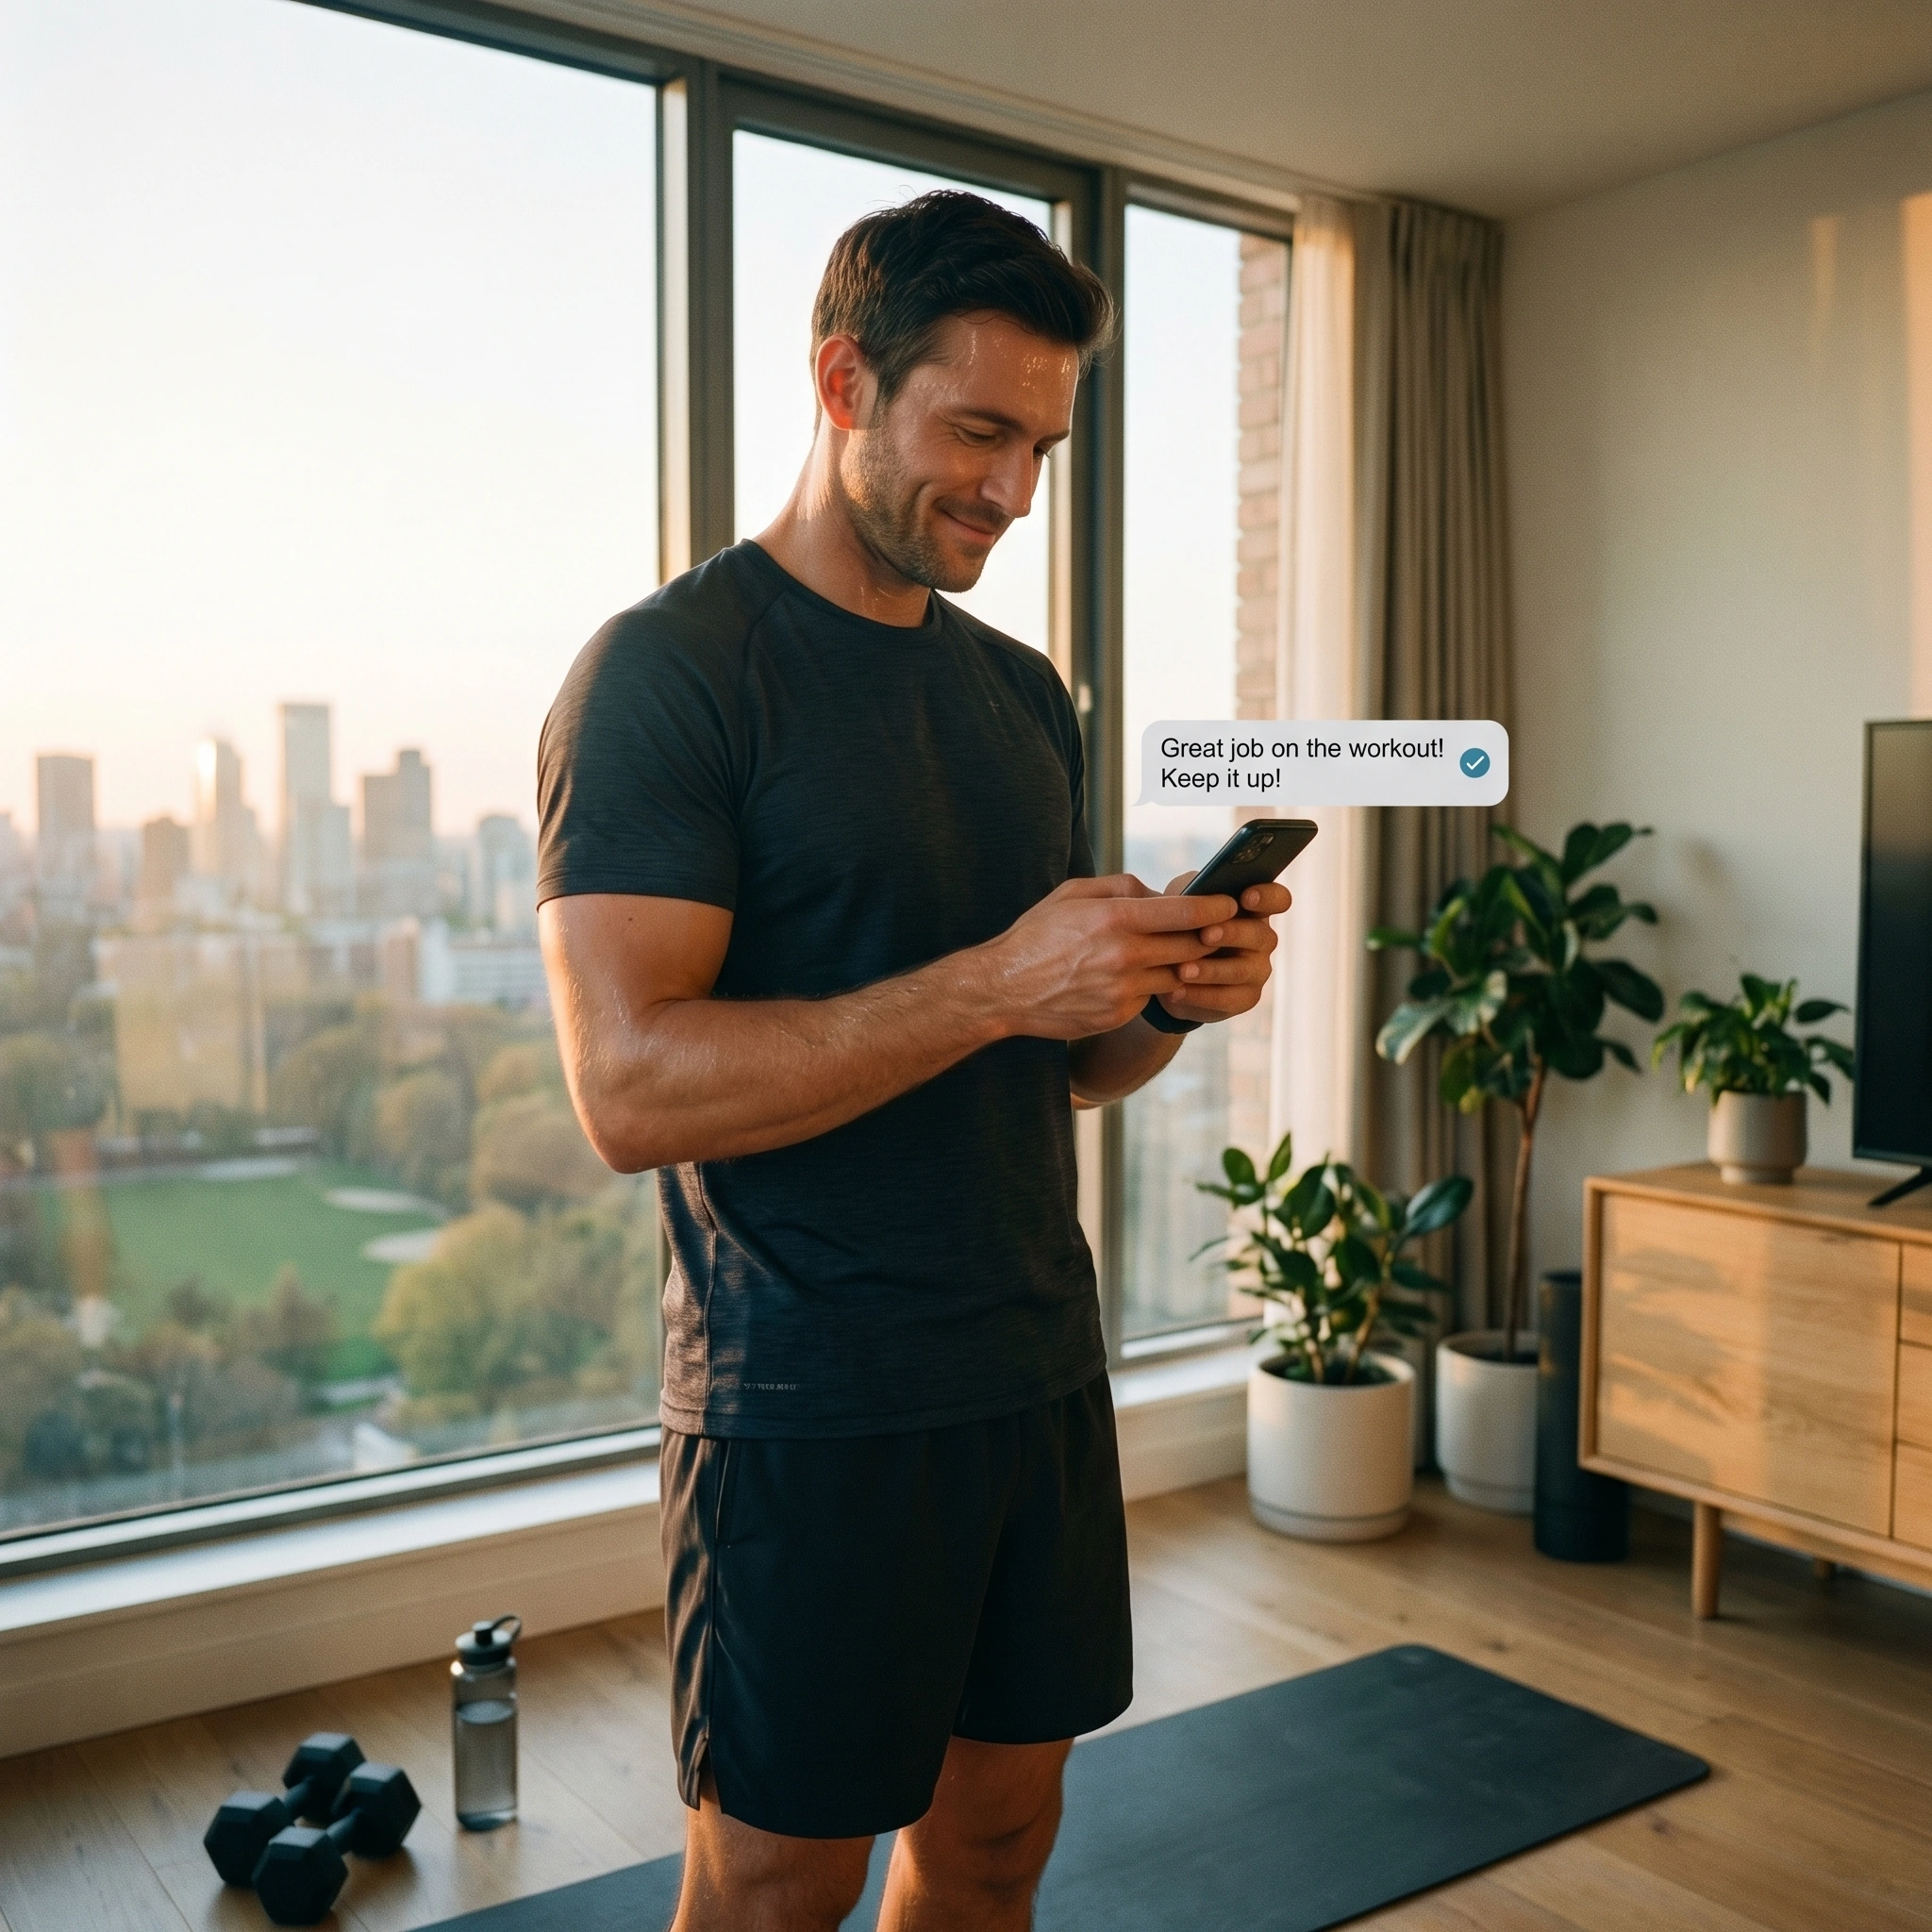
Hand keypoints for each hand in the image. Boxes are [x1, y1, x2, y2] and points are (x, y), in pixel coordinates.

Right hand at [979, 874, 1238, 1040]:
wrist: (1004, 990)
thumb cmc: (1038, 935)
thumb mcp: (1074, 893)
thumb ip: (1123, 888)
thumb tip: (1162, 894)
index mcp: (1115, 918)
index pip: (1186, 913)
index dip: (1217, 907)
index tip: (1231, 902)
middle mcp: (1124, 955)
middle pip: (1192, 946)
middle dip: (1208, 937)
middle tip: (1220, 928)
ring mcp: (1123, 990)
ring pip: (1178, 975)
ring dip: (1183, 964)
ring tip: (1178, 952)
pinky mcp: (1118, 1015)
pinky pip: (1151, 997)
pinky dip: (1150, 986)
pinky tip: (1135, 977)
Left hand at [1149, 871, 1289, 1026]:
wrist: (1168, 968)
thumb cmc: (1182, 924)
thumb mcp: (1183, 899)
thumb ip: (1191, 889)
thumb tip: (1190, 889)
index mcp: (1254, 909)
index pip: (1277, 899)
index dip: (1268, 897)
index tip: (1246, 897)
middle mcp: (1262, 939)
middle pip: (1261, 935)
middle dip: (1232, 934)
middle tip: (1205, 934)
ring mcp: (1257, 970)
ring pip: (1240, 970)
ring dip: (1211, 970)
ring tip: (1182, 970)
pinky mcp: (1243, 998)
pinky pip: (1226, 999)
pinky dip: (1199, 995)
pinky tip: (1176, 991)